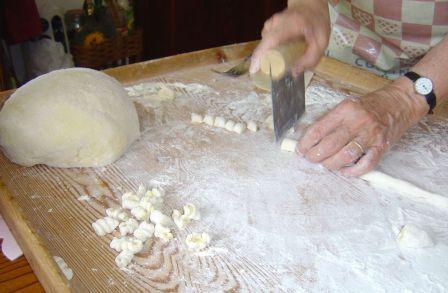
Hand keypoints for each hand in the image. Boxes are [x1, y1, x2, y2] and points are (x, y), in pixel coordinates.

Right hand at [250, 0, 329, 75]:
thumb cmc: (316, 23)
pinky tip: (278, 50)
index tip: (254, 69)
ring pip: (264, 43)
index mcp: (291, 25)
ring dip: (267, 54)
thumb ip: (311, 58)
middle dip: (262, 60)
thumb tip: (294, 73)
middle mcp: (277, 22)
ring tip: (275, 60)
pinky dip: (269, 48)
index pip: (271, 40)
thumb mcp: (321, 42)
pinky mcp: (269, 25)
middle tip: (266, 71)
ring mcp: (272, 22)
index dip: (260, 55)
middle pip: (264, 44)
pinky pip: (265, 40)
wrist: (310, 5)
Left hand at [297, 78, 428, 176]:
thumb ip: (331, 120)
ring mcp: (371, 134)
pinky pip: (366, 163)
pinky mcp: (382, 146)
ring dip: (332, 164)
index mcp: (345, 110)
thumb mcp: (348, 105)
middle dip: (315, 156)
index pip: (318, 129)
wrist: (401, 102)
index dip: (306, 143)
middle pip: (330, 144)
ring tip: (326, 165)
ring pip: (346, 155)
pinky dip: (354, 171)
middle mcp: (357, 121)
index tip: (300, 150)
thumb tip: (311, 137)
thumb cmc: (371, 105)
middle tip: (311, 159)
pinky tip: (345, 172)